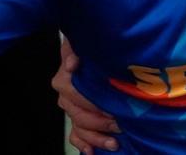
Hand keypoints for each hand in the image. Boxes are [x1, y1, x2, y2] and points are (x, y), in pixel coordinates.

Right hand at [53, 38, 119, 153]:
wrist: (99, 52)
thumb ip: (75, 49)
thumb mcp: (86, 43)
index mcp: (66, 76)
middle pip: (77, 113)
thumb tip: (71, 64)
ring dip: (95, 137)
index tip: (110, 106)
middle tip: (119, 124)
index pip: (73, 92)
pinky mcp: (78, 118)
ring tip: (113, 142)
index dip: (91, 101)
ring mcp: (71, 108)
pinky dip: (84, 144)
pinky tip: (91, 151)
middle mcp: (66, 93)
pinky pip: (76, 135)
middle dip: (99, 121)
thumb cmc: (97, 46)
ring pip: (78, 127)